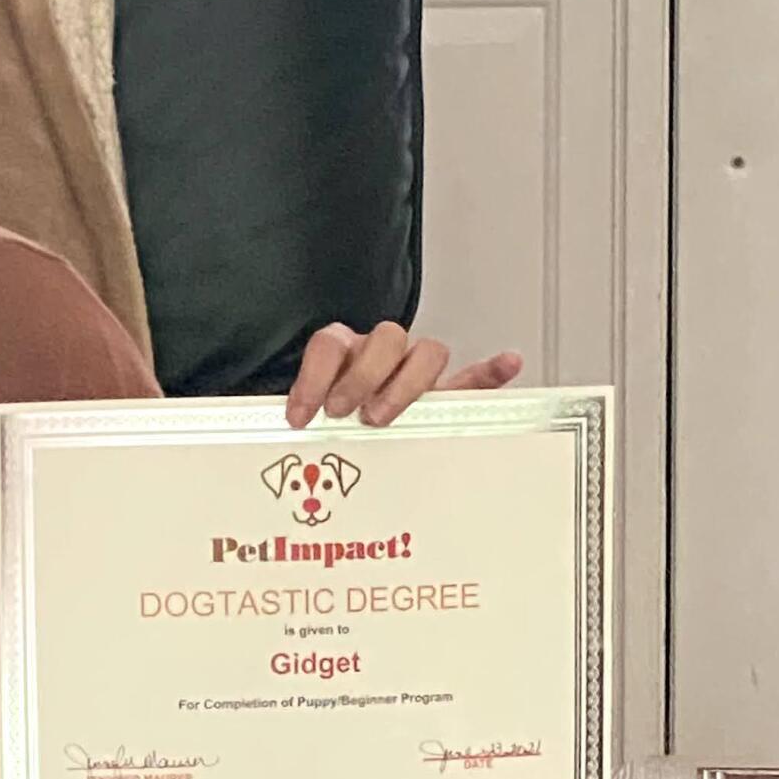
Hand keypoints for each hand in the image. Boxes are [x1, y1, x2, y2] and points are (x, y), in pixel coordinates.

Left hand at [284, 321, 522, 430]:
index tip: (302, 415)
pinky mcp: (446, 395)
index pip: (330, 344)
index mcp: (343, 354)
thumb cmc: (328, 428)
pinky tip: (507, 365)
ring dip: (408, 382)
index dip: (314, 376)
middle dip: (363, 375)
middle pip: (386, 338)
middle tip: (346, 411)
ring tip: (385, 415)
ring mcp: (414, 372)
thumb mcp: (304, 422)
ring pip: (427, 352)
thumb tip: (271, 429)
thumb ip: (298, 419)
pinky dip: (491, 373)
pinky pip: (474, 378)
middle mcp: (379, 355)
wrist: (343, 440)